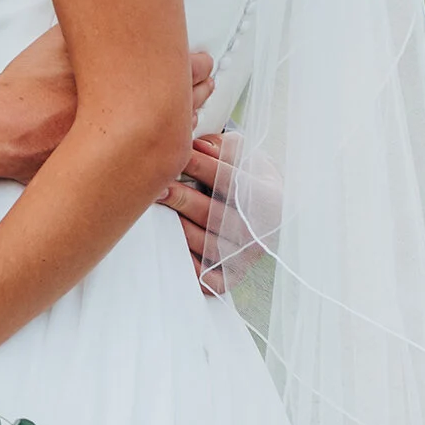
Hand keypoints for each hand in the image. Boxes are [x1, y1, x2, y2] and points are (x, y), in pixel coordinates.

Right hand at [0, 27, 213, 185]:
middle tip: (203, 78)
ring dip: (184, 117)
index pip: (180, 69)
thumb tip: (112, 17)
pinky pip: (151, 158)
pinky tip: (164, 135)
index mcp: (124, 80)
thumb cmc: (26, 85)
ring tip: (190, 104)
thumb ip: (93, 31)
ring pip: (174, 132)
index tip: (199, 59)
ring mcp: (125, 146)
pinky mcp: (113, 169)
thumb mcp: (59, 43)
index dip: (194, 64)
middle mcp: (131, 115)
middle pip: (185, 101)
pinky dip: (161, 145)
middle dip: (196, 89)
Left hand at [159, 130, 268, 289]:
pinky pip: (207, 278)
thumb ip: (225, 148)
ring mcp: (245, 258)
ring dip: (177, 229)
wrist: (266, 213)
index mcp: (270, 200)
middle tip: (157, 187)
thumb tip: (200, 146)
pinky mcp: (230, 277)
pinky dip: (186, 266)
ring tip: (154, 211)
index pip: (232, 182)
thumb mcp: (246, 157)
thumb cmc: (249, 178)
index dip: (203, 167)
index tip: (178, 154)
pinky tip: (167, 247)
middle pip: (215, 216)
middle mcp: (261, 233)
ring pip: (206, 246)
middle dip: (183, 199)